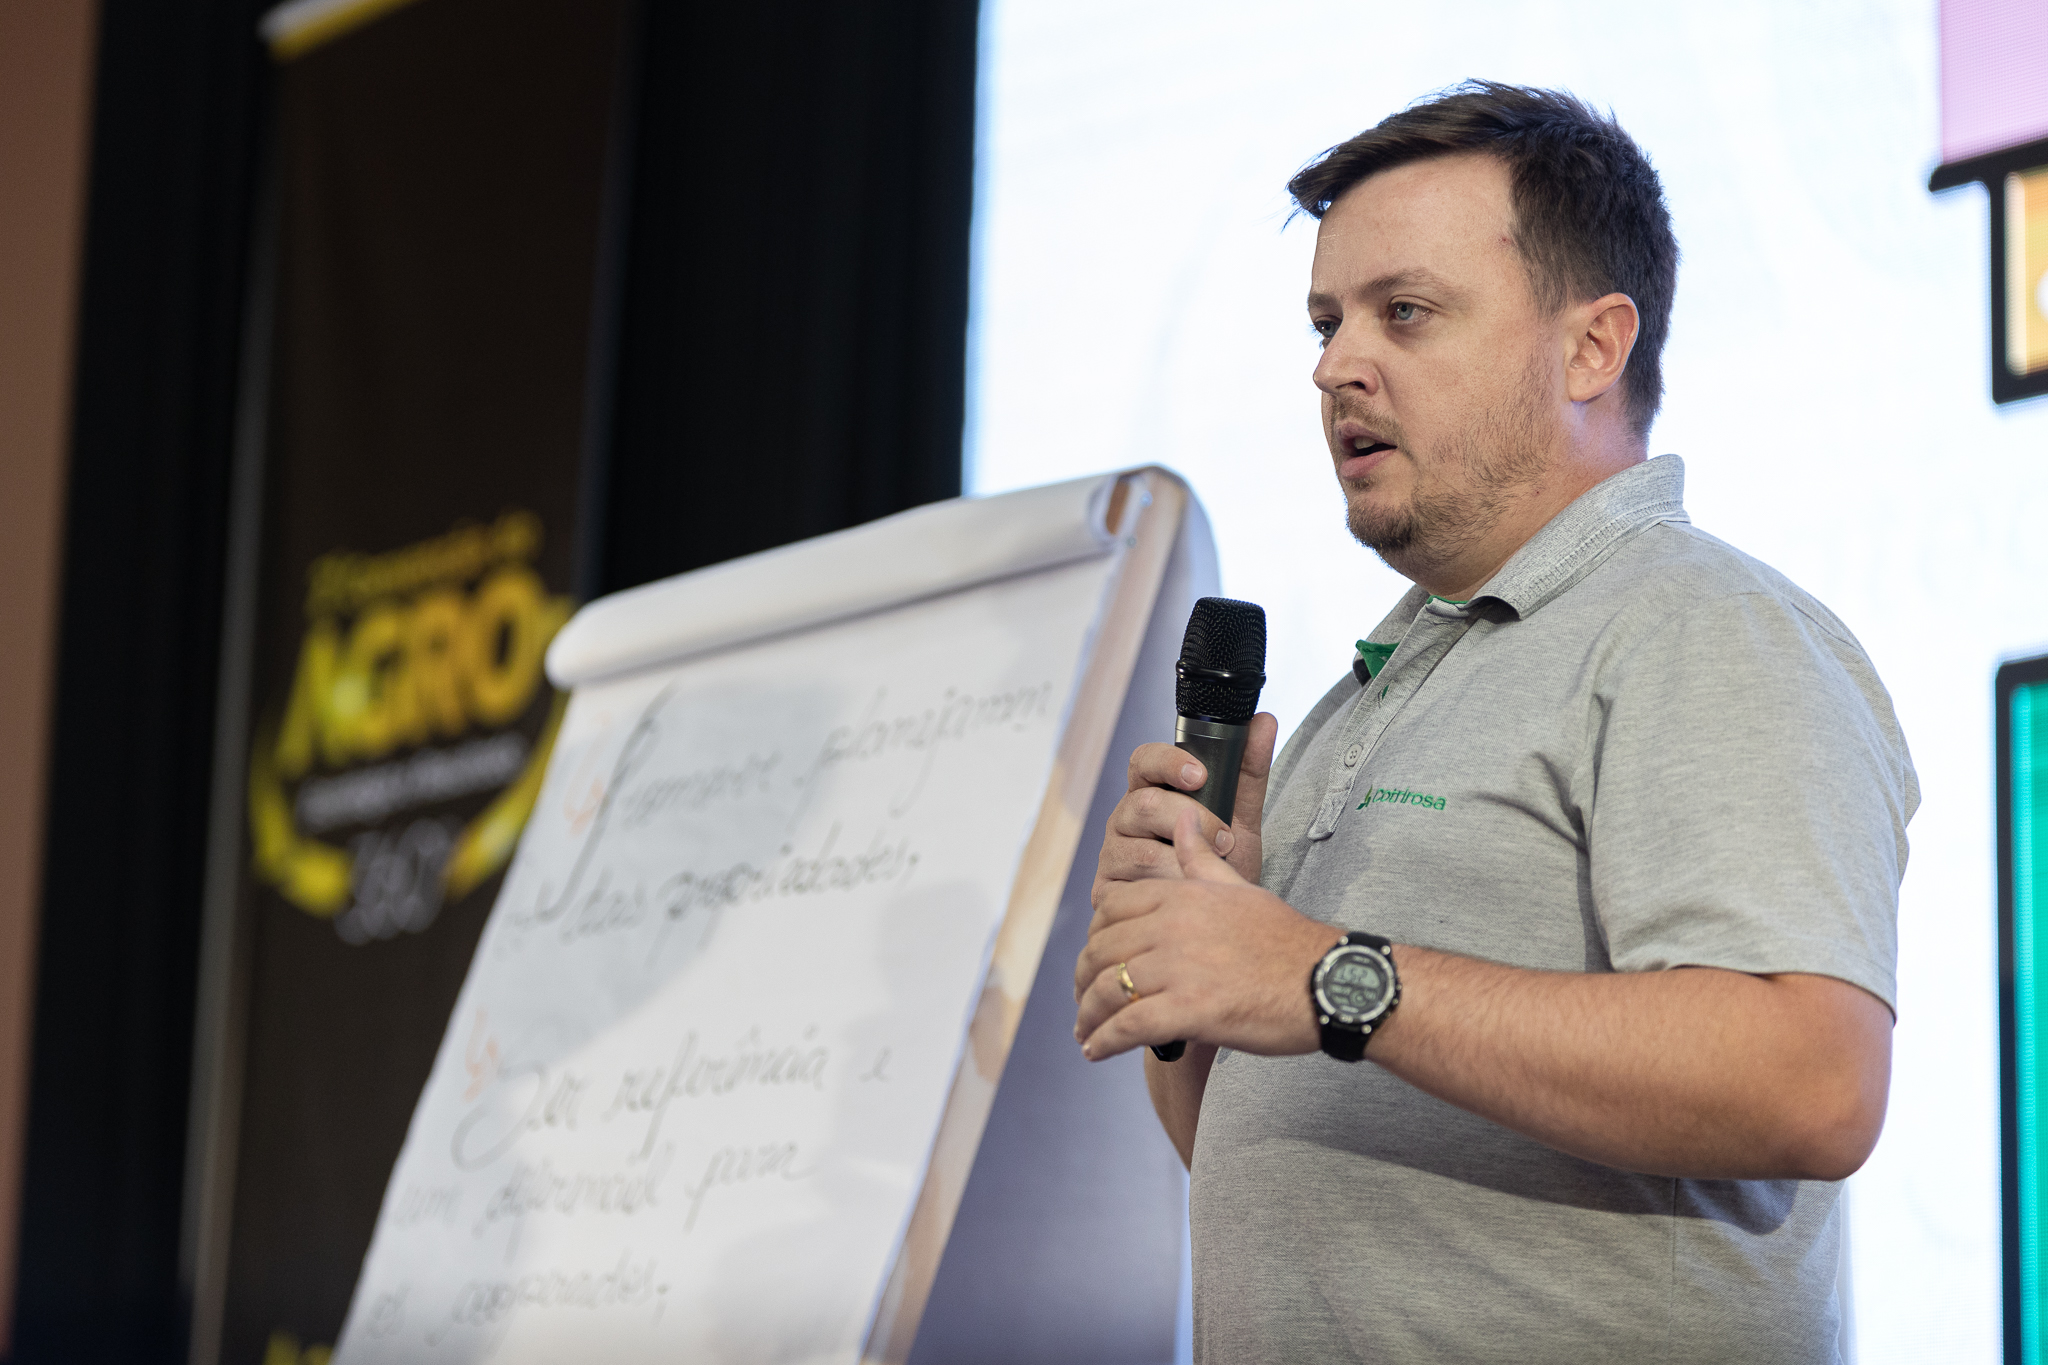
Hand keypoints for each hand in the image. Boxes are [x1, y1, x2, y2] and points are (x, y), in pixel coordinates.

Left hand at [1074, 807, 1339, 1060]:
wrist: (1327, 981)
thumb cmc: (1286, 939)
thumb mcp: (1239, 887)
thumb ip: (1201, 857)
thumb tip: (1182, 819)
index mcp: (1180, 894)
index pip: (1111, 909)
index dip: (1094, 937)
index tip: (1095, 958)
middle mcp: (1172, 926)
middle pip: (1101, 950)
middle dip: (1083, 979)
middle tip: (1083, 1000)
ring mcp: (1179, 968)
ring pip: (1108, 990)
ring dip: (1088, 1016)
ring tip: (1085, 1032)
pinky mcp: (1189, 1010)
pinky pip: (1127, 1026)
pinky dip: (1103, 1041)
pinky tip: (1096, 1052)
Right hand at [1094, 713, 1277, 889]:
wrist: (1214, 915)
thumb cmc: (1220, 858)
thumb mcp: (1240, 816)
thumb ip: (1248, 771)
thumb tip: (1264, 720)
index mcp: (1151, 790)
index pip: (1144, 760)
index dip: (1168, 762)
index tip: (1200, 775)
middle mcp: (1125, 817)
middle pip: (1146, 804)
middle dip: (1194, 822)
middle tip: (1226, 840)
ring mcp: (1113, 853)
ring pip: (1141, 849)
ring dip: (1185, 861)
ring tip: (1211, 870)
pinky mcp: (1106, 889)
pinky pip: (1135, 886)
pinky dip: (1169, 888)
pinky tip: (1188, 889)